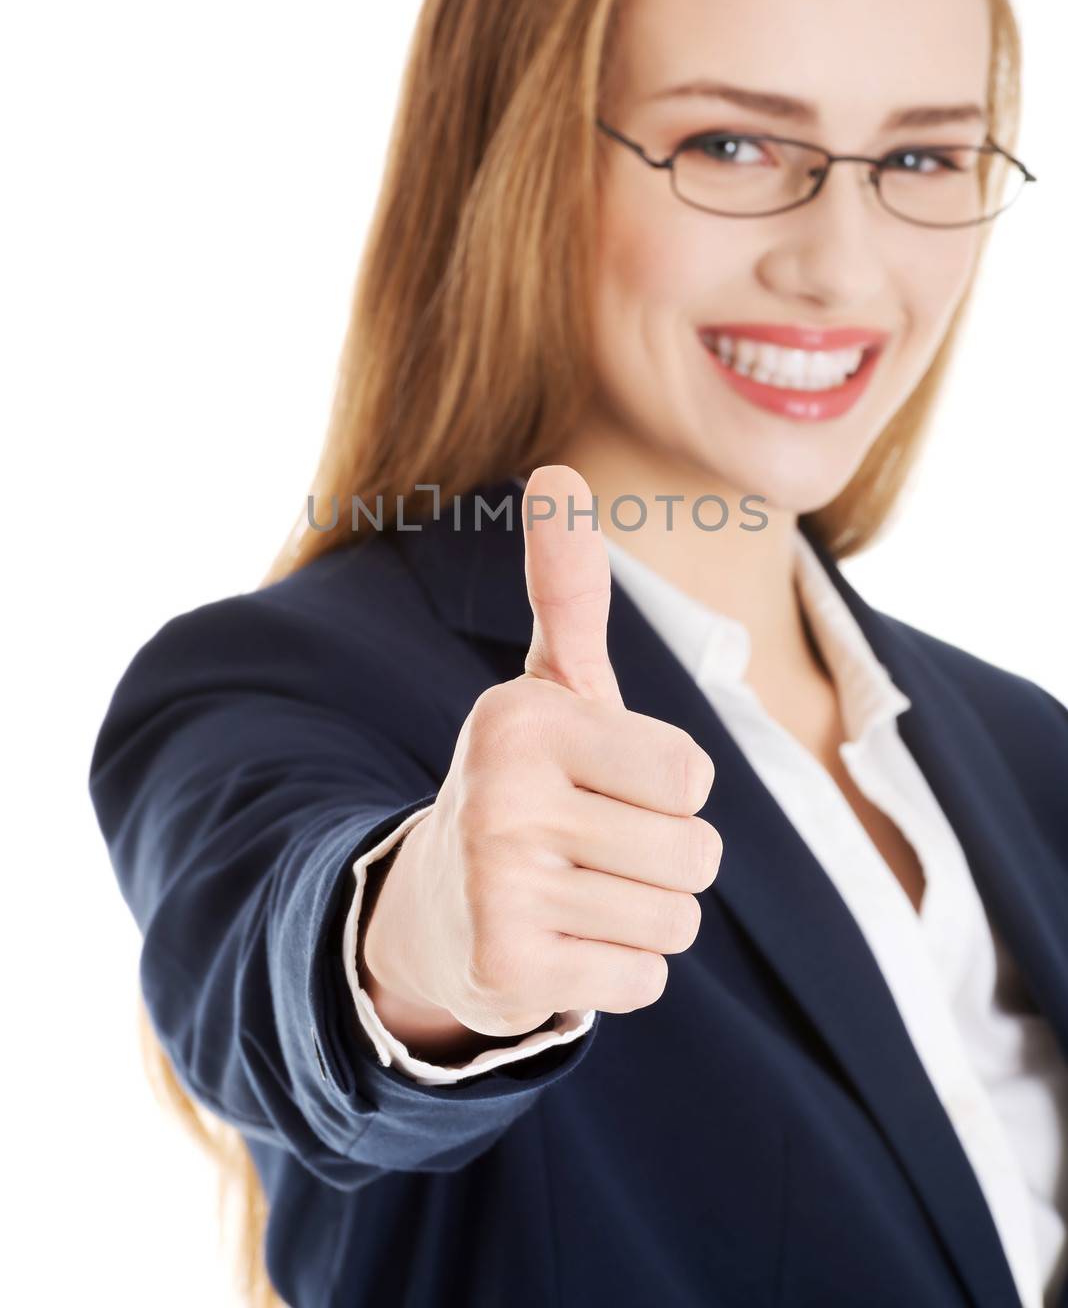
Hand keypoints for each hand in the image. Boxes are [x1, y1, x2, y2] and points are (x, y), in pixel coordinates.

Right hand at [361, 463, 721, 1040]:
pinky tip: (560, 945)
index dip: (667, 789)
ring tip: (576, 894)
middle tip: (589, 852)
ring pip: (676, 920)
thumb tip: (558, 469)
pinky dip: (617, 973)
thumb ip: (569, 591)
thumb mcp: (551, 691)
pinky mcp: (505, 968)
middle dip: (663, 861)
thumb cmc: (528, 786)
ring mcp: (499, 885)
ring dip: (642, 917)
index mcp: (524, 718)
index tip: (603, 786)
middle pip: (696, 853)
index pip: (691, 774)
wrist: (434, 907)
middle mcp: (502, 794)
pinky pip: (643, 981)